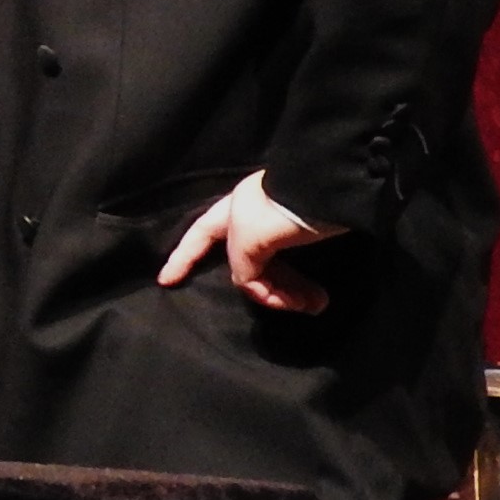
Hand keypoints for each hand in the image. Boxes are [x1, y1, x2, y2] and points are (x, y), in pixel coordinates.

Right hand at [156, 170, 344, 313]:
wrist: (334, 191)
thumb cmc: (283, 210)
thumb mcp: (250, 239)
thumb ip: (241, 266)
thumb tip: (250, 283)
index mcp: (232, 210)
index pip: (199, 236)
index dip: (182, 258)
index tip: (166, 281)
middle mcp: (252, 216)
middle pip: (244, 262)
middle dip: (263, 290)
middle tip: (286, 308)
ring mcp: (280, 225)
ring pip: (274, 268)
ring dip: (290, 291)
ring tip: (316, 305)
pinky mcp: (306, 232)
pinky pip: (293, 267)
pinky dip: (301, 285)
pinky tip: (317, 298)